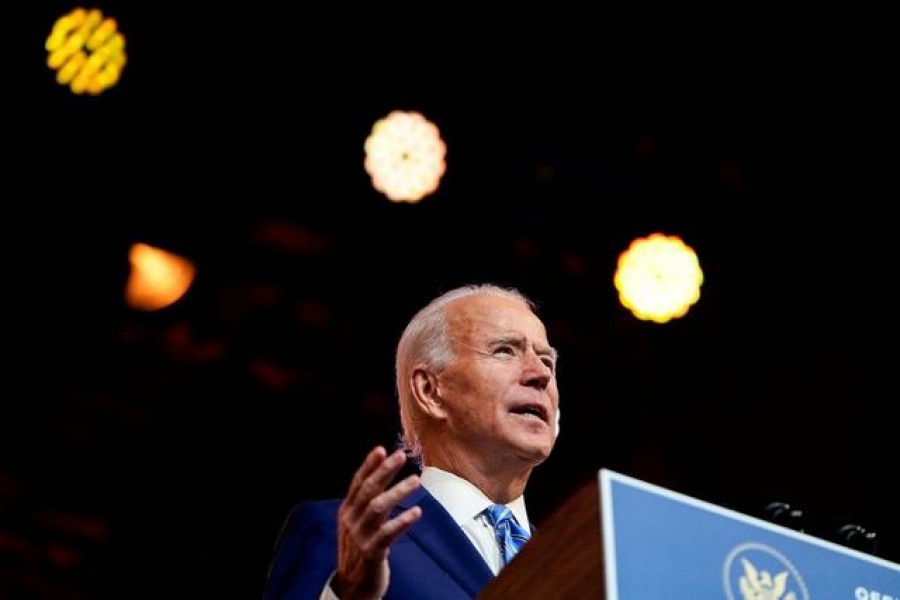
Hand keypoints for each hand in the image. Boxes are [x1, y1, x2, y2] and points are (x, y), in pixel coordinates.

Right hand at [333, 446, 421, 599]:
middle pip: (367, 490)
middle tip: (400, 456)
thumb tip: (383, 477)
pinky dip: (402, 521)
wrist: (353, 588)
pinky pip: (387, 534)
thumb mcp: (358, 524)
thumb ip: (368, 504)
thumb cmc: (360, 550)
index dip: (369, 465)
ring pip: (377, 508)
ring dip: (397, 492)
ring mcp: (359, 537)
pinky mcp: (371, 553)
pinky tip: (416, 512)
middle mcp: (350, 520)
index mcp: (347, 511)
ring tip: (415, 480)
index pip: (357, 482)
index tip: (382, 449)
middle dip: (384, 471)